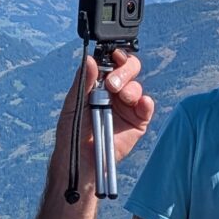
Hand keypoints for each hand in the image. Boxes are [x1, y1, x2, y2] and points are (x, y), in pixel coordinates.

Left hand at [55, 49, 154, 179]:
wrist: (81, 162)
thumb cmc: (72, 133)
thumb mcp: (73, 105)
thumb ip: (83, 82)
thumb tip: (90, 59)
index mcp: (98, 84)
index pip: (112, 62)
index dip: (115, 56)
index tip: (114, 56)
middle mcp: (115, 92)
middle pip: (129, 69)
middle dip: (124, 70)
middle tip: (113, 83)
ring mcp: (127, 106)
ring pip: (137, 87)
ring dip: (131, 88)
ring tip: (121, 98)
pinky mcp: (137, 122)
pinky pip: (146, 108)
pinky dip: (146, 103)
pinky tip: (141, 103)